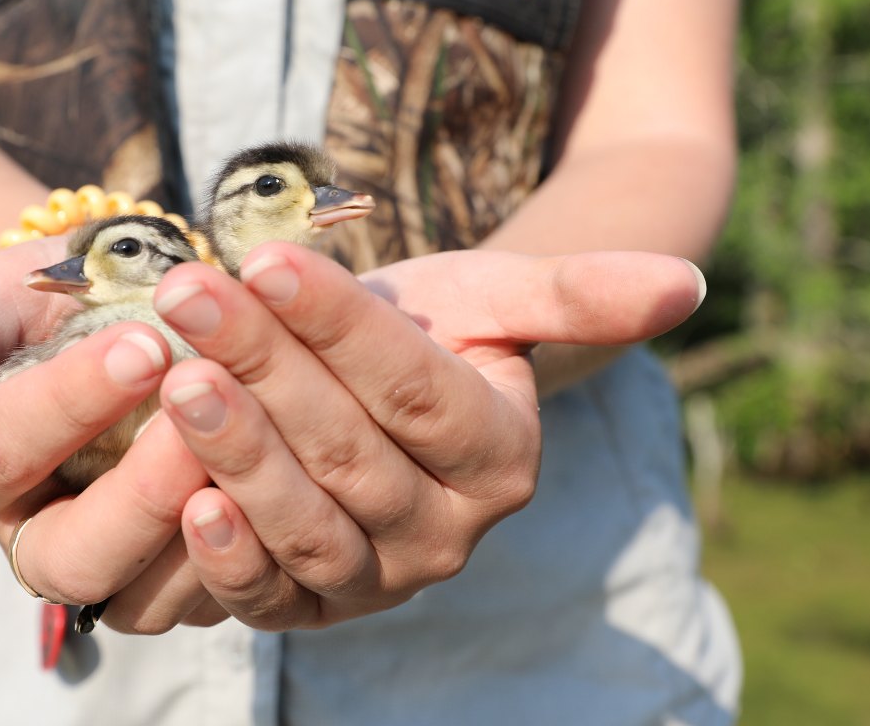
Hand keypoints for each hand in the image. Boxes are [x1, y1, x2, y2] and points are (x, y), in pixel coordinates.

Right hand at [0, 240, 224, 631]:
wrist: (128, 308)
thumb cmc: (53, 299)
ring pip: (143, 596)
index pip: (1, 450)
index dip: (65, 403)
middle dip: (137, 493)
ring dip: (202, 532)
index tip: (141, 343)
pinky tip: (293, 490)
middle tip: (201, 417)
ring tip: (256, 451)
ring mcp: (118, 566)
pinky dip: (252, 552)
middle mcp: (40, 534)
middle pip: (68, 557)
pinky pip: (214, 599)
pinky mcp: (186, 579)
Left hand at [148, 245, 702, 628]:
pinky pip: (271, 598)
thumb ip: (581, 294)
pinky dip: (228, 561)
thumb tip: (691, 283)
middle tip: (193, 297)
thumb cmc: (439, 331)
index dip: (345, 328)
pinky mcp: (310, 610)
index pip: (418, 391)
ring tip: (178, 378)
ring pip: (310, 524)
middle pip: (352, 453)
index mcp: (503, 460)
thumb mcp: (500, 299)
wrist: (384, 397)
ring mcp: (379, 582)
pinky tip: (186, 504)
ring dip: (237, 454)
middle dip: (266, 370)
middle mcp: (450, 537)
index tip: (271, 259)